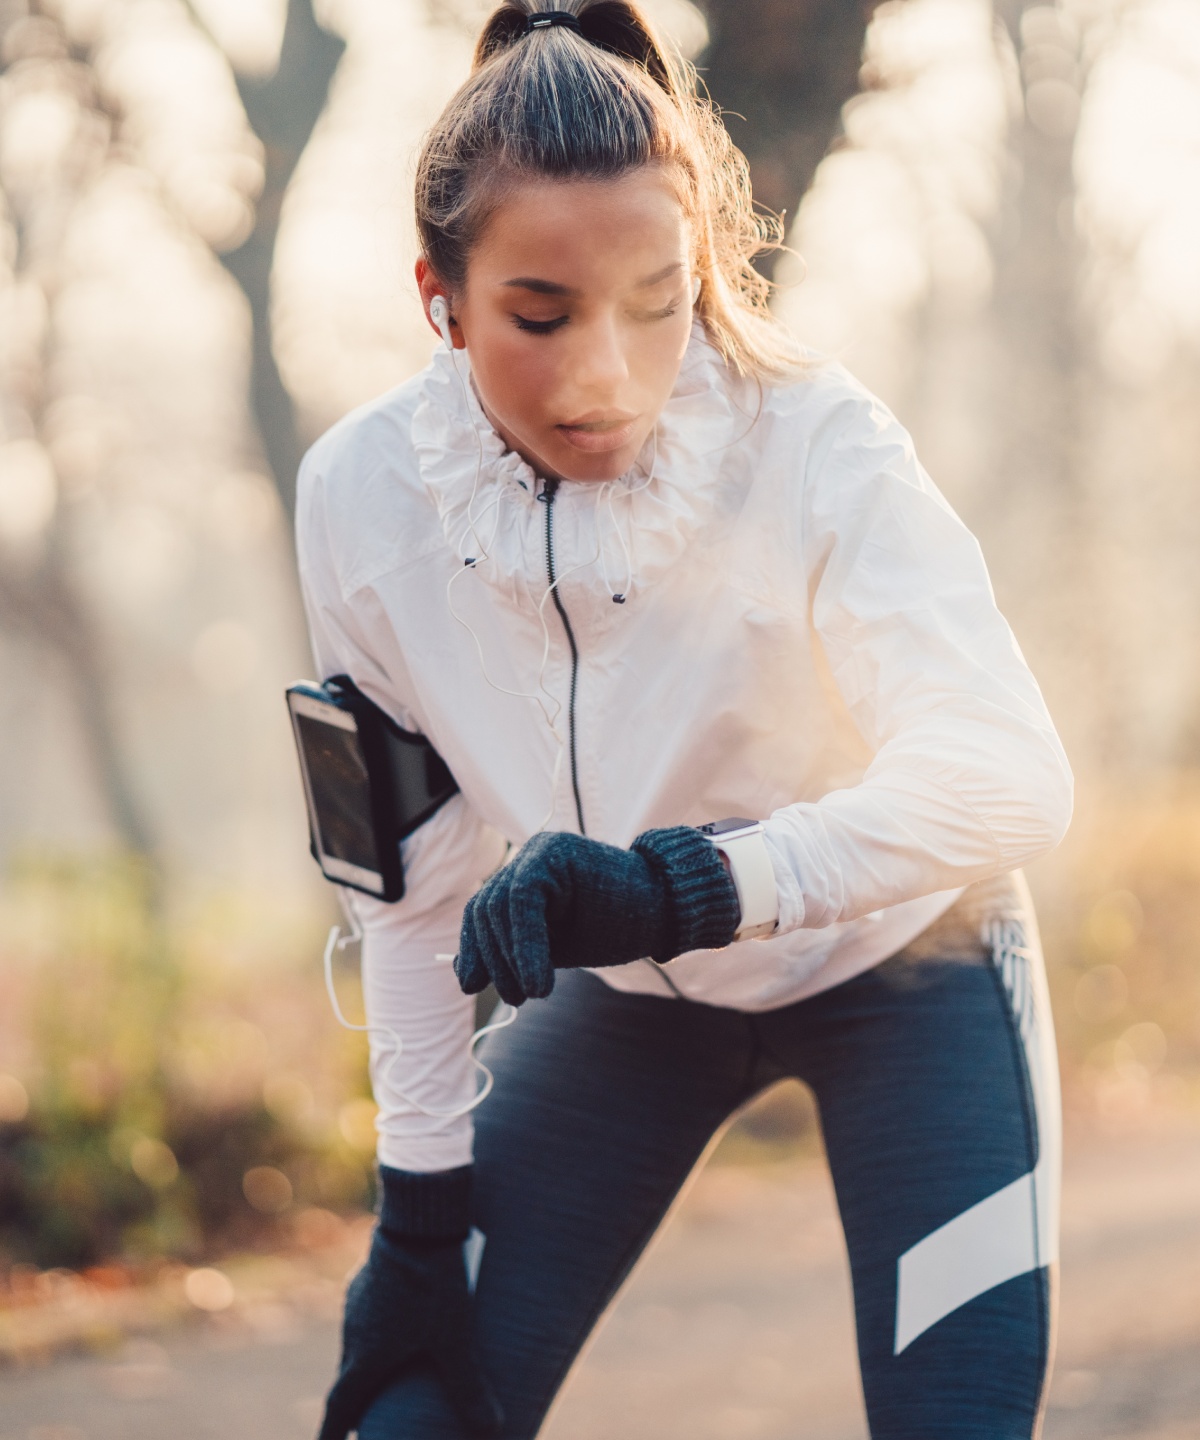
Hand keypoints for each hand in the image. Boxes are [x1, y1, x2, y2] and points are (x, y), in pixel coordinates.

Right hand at [318, 1169, 500, 1439]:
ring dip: (368, 1362)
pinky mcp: (368, 1275)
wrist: (416, 1219)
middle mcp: (353, 1331)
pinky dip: (378, 1329)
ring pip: (358, 1342)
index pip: (340, 1406)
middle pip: (349, 1377)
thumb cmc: (434, 1283)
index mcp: (365, 1357)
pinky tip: (398, 1320)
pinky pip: (367, 1312)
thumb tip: (492, 1430)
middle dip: (357, 1400)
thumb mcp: (455, 1337)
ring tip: (388, 1371)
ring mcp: (357, 1300)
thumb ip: (469, 1386)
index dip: (332, 1433)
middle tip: (367, 1418)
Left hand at [454, 826, 738, 1005]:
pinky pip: (523, 897)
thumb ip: (514, 949)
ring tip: (531, 993)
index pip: (482, 910)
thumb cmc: (613, 925)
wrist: (667, 906)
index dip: (473, 949)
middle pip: (487, 908)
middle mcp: (529, 855)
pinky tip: (538, 982)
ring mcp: (541, 848)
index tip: (469, 984)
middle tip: (515, 998)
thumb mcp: (554, 944)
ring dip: (510, 958)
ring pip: (500, 905)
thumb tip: (464, 972)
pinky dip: (526, 944)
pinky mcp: (556, 852)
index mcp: (524, 874)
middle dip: (494, 958)